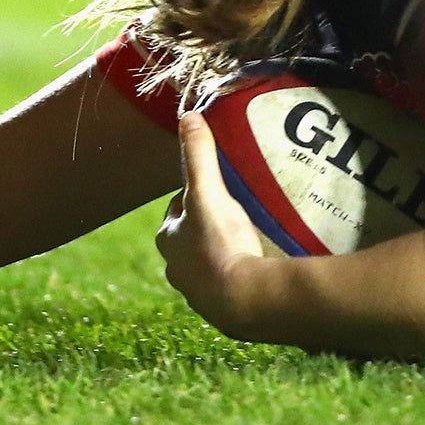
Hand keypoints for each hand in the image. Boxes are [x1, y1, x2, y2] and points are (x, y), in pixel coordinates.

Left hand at [154, 112, 268, 336]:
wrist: (243, 301)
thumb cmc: (220, 244)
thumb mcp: (208, 192)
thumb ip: (199, 156)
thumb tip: (187, 116)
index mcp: (168, 239)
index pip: (177, 208)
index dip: (194, 196)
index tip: (214, 188)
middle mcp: (176, 268)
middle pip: (190, 236)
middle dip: (207, 225)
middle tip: (235, 211)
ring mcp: (198, 292)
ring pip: (207, 262)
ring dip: (222, 251)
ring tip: (248, 238)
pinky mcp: (221, 308)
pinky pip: (228, 284)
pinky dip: (238, 274)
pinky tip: (256, 267)